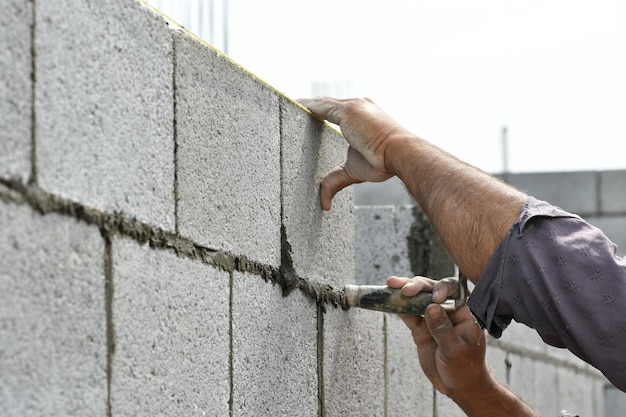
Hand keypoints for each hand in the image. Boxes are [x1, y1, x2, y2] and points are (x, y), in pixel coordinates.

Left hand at [298, 97, 409, 209]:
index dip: (320, 110)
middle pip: (327, 103)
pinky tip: (293, 104)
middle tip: (289, 106)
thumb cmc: (384, 162)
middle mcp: (359, 106)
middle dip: (309, 104)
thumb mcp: (354, 171)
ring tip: (285, 104)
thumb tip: (325, 203)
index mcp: (363, 116)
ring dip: (303, 103)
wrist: (400, 154)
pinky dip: (306, 105)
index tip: (305, 114)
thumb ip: (335, 180)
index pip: (335, 110)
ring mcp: (354, 106)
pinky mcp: (348, 110)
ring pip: (322, 102)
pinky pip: (321, 106)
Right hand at [387, 277, 490, 396]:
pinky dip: (399, 306)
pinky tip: (389, 300)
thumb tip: (431, 307)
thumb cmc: (465, 367)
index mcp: (464, 311)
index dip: (443, 288)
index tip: (434, 297)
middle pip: (432, 289)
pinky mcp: (421, 327)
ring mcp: (433, 318)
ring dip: (405, 290)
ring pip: (418, 298)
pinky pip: (408, 313)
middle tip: (405, 289)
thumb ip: (443, 328)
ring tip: (391, 284)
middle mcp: (448, 310)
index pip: (455, 290)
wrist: (457, 385)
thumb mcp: (455, 349)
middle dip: (418, 286)